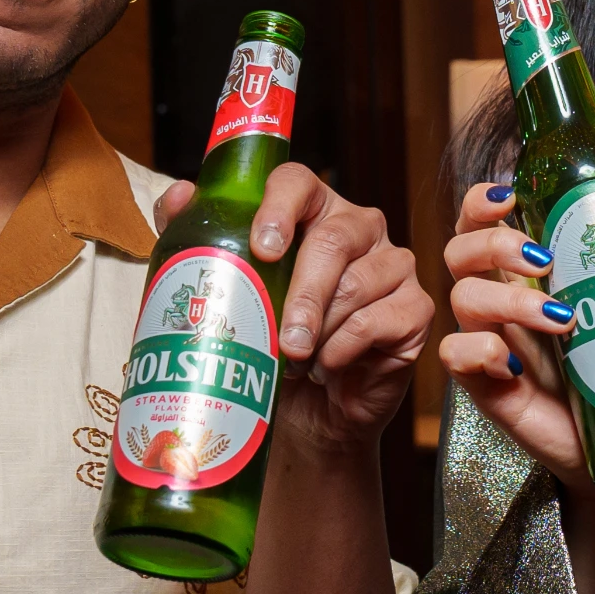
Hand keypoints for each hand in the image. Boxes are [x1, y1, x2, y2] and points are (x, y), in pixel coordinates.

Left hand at [151, 163, 428, 462]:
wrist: (306, 411)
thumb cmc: (267, 343)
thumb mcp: (226, 294)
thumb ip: (198, 240)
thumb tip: (180, 197)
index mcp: (313, 210)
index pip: (299, 182)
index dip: (280, 207)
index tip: (262, 248)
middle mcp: (359, 228)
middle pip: (333, 239)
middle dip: (302, 293)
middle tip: (283, 339)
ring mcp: (393, 265)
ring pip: (357, 283)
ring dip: (320, 329)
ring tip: (297, 360)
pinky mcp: (415, 308)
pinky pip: (381, 320)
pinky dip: (346, 348)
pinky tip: (329, 366)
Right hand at [433, 177, 594, 505]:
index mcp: (526, 273)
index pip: (481, 223)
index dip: (481, 201)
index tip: (511, 195)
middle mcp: (500, 301)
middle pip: (460, 251)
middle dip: (495, 243)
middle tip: (545, 261)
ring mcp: (490, 341)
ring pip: (462, 299)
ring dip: (508, 300)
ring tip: (562, 319)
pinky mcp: (486, 386)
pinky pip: (455, 356)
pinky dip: (480, 352)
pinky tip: (514, 364)